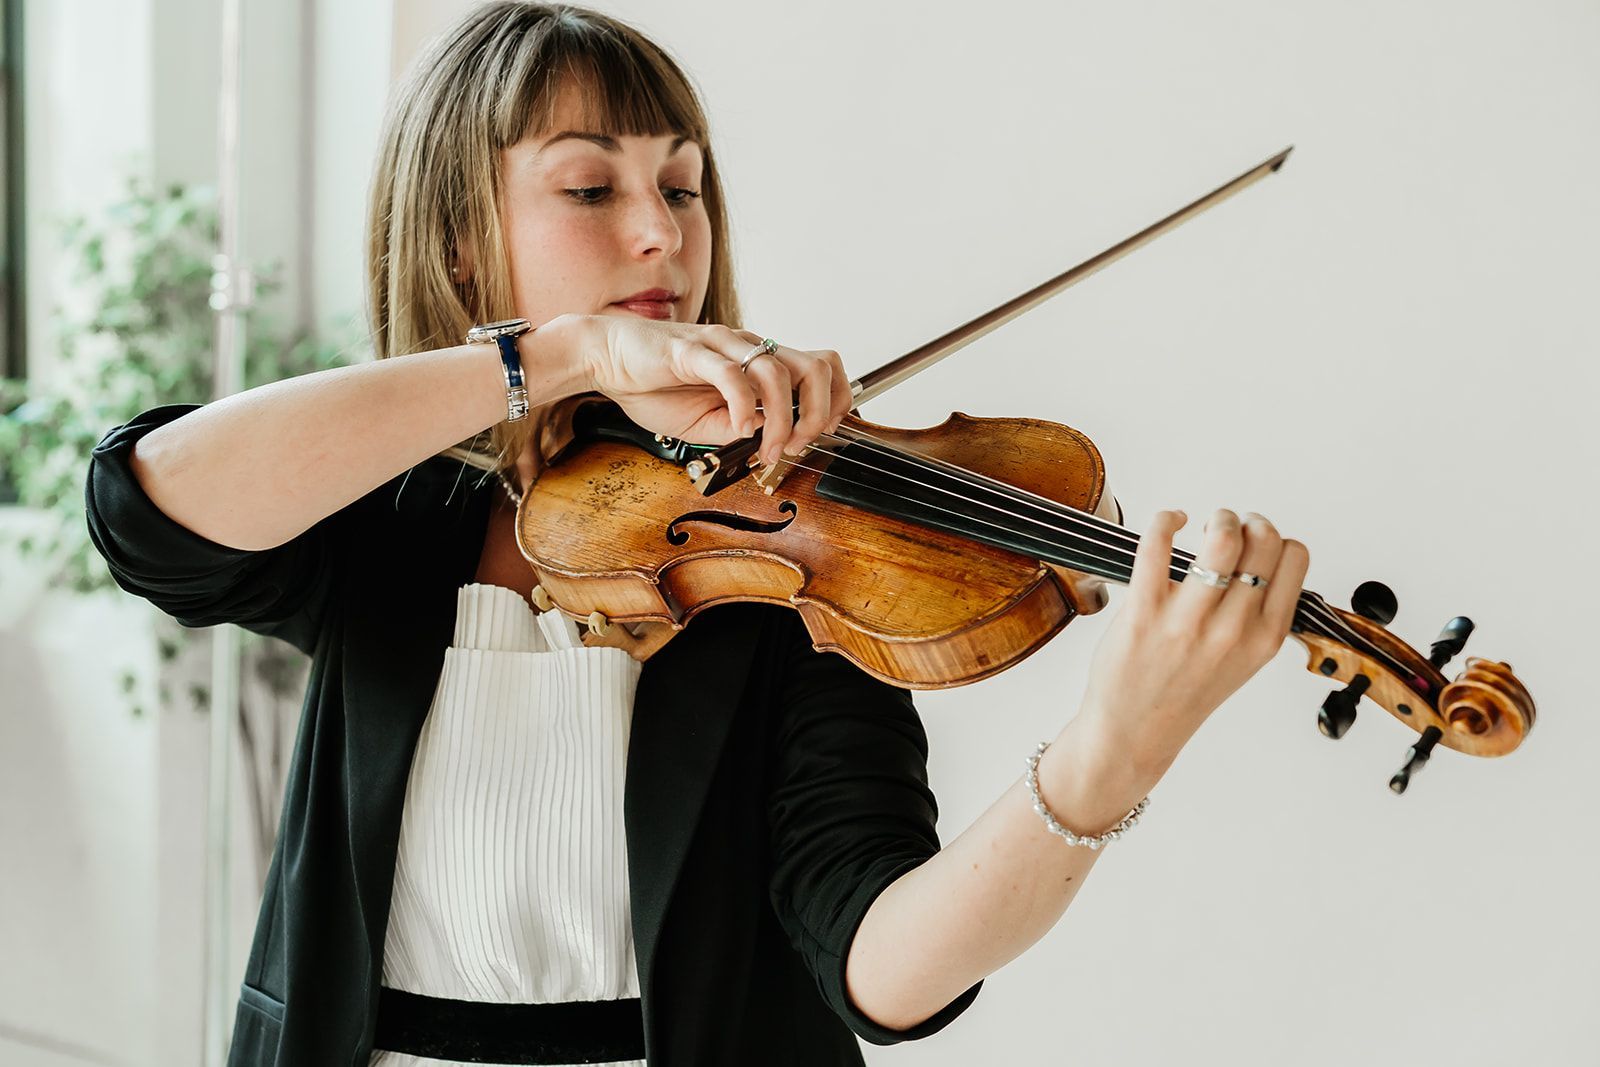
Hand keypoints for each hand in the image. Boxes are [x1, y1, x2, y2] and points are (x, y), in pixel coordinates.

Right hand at [569, 314, 852, 467]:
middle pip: (814, 366)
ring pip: (776, 372)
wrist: (605, 357)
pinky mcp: (690, 350)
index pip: (820, 367)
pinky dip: (742, 404)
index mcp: (756, 360)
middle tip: (797, 445)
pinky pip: (729, 372)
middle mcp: (746, 346)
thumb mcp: (704, 422)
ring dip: (782, 419)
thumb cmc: (652, 383)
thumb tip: (766, 441)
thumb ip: (737, 428)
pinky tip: (738, 427)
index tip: (820, 435)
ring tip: (768, 447)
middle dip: (818, 413)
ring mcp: (721, 345)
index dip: (834, 401)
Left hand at [1074, 508, 1310, 782]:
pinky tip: (1170, 523)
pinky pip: (1158, 546)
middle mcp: (1233, 629)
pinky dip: (1166, 521)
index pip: (1294, 559)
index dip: (1276, 538)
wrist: (1136, 733)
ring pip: (1222, 539)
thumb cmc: (1183, 695)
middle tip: (1229, 528)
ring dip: (1217, 519)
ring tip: (1205, 526)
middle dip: (1248, 521)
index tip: (1256, 541)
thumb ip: (1257, 617)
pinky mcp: (1144, 612)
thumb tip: (1260, 560)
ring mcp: (1189, 621)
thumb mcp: (1243, 662)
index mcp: (1265, 638)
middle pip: (1263, 540)